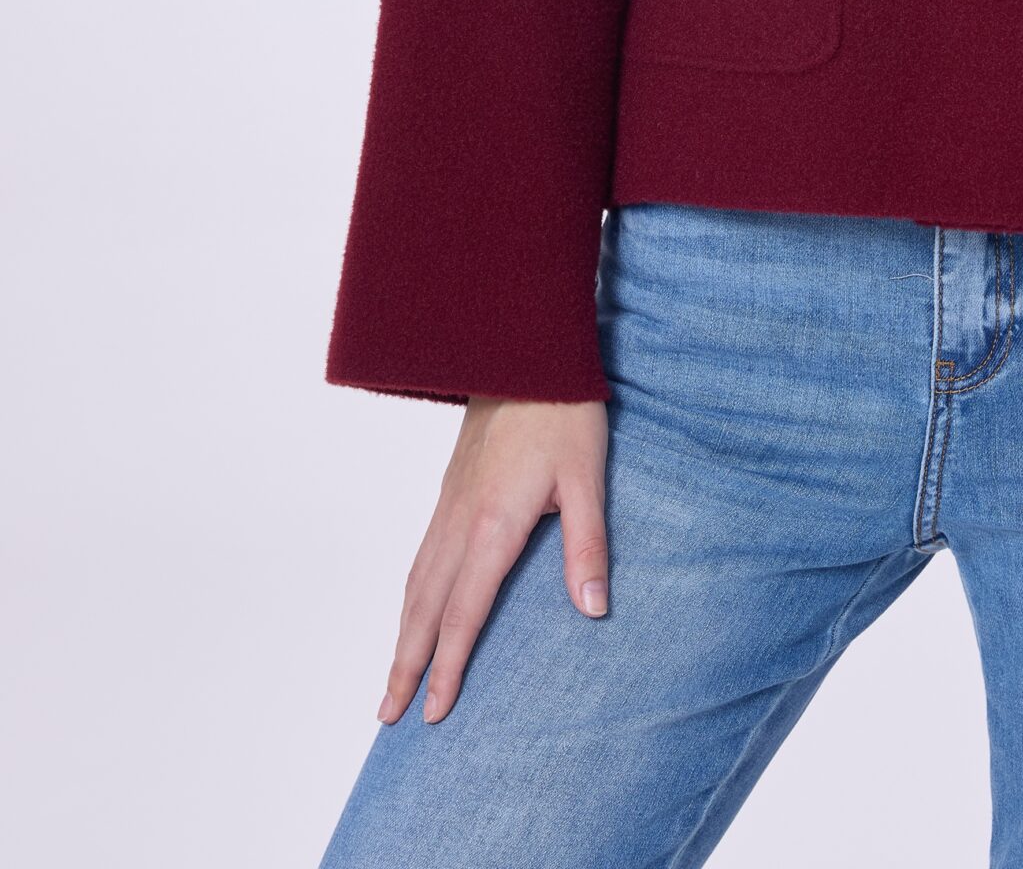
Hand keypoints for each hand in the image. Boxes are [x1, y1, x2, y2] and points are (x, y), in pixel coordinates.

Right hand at [376, 395, 610, 725]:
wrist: (523, 348)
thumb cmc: (563, 411)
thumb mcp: (587, 476)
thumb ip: (587, 544)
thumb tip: (593, 609)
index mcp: (492, 524)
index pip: (464, 612)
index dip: (448, 665)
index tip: (433, 710)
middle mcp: (460, 520)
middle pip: (424, 607)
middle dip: (405, 664)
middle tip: (388, 715)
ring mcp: (448, 503)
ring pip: (415, 582)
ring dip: (400, 634)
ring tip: (390, 677)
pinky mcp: (449, 489)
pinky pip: (420, 554)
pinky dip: (409, 595)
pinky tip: (413, 608)